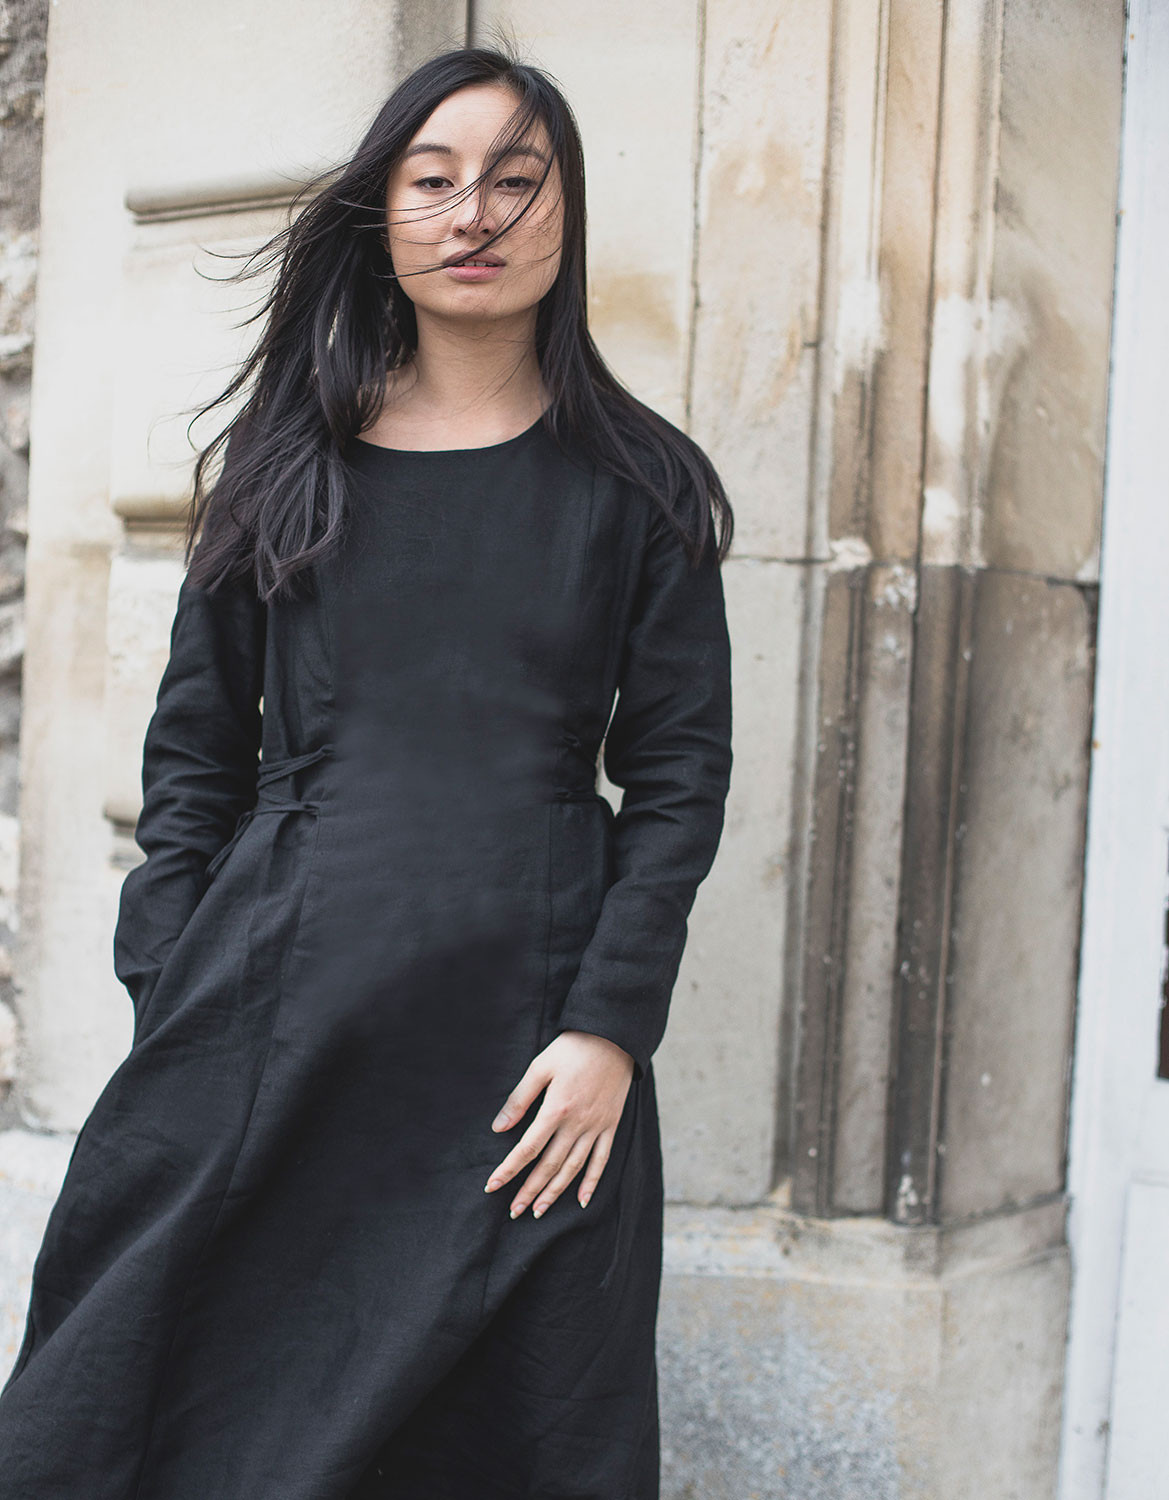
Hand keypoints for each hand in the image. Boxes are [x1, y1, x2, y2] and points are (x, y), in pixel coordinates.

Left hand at [484, 1030, 634, 1217]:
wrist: (615, 1037)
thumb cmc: (573, 1048)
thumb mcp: (540, 1067)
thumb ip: (519, 1099)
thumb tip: (498, 1128)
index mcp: (556, 1109)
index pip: (528, 1149)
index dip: (509, 1170)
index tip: (492, 1186)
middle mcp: (577, 1124)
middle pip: (549, 1165)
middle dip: (529, 1190)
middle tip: (514, 1211)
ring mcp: (596, 1126)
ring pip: (573, 1168)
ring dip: (555, 1192)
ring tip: (539, 1211)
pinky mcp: (610, 1125)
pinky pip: (602, 1159)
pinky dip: (592, 1182)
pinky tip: (581, 1200)